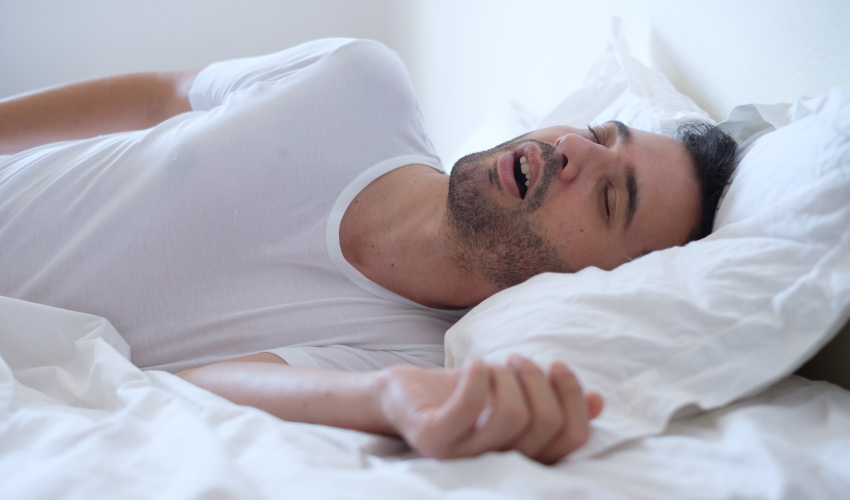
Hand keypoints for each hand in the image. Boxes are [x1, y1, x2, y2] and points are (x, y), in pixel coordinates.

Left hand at [377, 356, 602, 463]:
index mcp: (521, 458)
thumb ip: (551, 402)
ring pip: (513, 416)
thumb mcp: (511, 394)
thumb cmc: (459, 396)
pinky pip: (469, 408)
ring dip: (507, 376)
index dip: (572, 397)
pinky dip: (477, 376)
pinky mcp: (432, 442)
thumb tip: (597, 403)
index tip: (556, 365)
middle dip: (536, 379)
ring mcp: (462, 459)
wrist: (401, 397)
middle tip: (513, 360)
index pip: (572, 438)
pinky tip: (472, 363)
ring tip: (490, 364)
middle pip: (546, 425)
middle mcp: (496, 467)